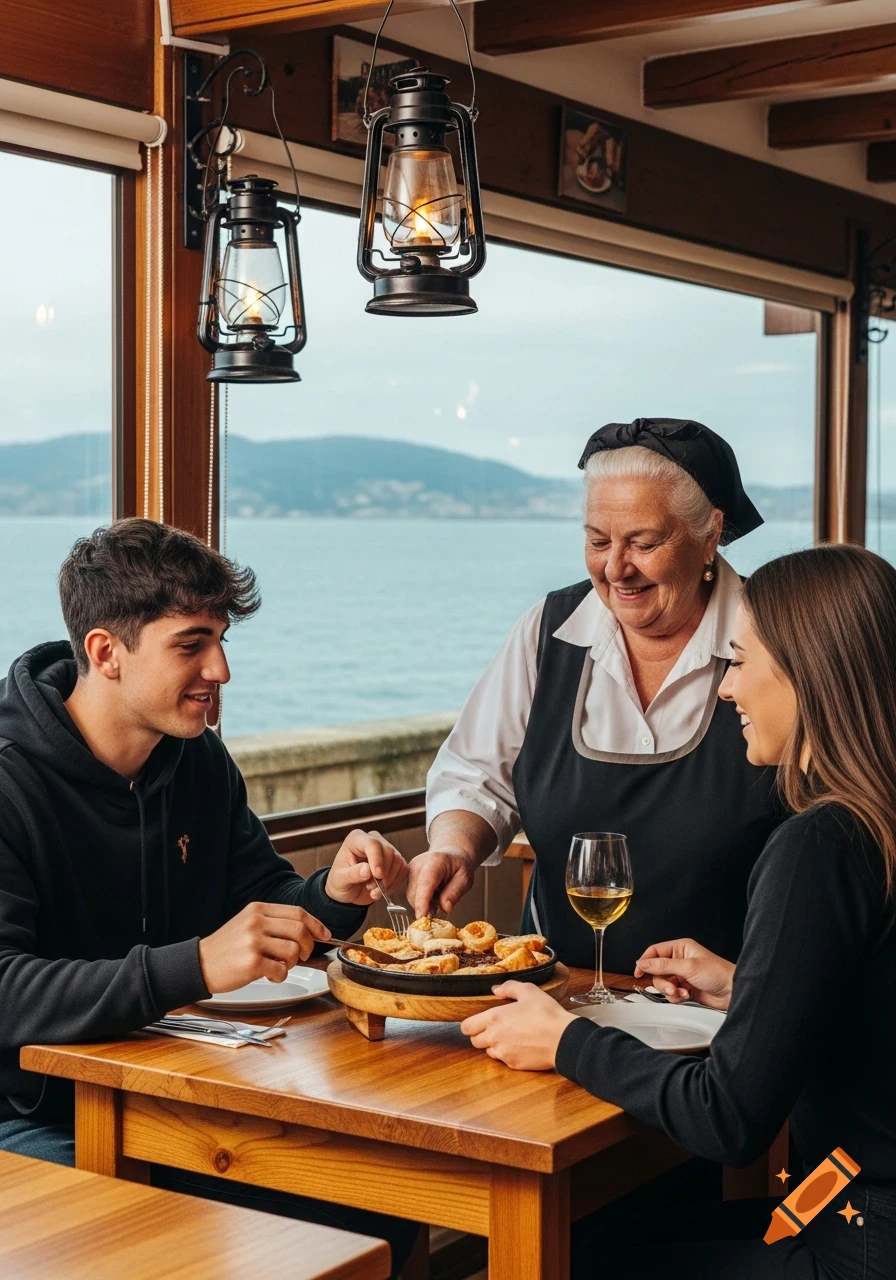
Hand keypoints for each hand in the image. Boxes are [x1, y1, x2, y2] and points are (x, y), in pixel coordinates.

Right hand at [198, 902, 330, 993]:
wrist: (199, 964)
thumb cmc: (226, 947)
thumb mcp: (247, 924)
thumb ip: (273, 923)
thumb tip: (306, 930)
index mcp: (258, 910)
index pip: (297, 912)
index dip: (316, 924)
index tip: (324, 935)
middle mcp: (257, 922)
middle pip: (300, 929)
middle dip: (308, 945)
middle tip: (302, 956)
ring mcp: (254, 942)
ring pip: (293, 950)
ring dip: (292, 963)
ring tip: (280, 966)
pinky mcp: (252, 963)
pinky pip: (281, 970)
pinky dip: (280, 975)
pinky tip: (270, 975)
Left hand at [324, 829, 408, 906]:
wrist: (348, 891)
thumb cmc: (340, 882)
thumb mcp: (340, 880)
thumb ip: (352, 874)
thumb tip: (367, 870)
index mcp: (356, 839)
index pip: (372, 843)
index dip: (377, 859)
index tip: (377, 875)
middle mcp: (373, 840)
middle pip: (388, 851)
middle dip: (382, 874)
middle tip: (371, 888)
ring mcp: (386, 849)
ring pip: (398, 861)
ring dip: (388, 881)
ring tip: (373, 890)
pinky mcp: (395, 860)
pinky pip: (403, 869)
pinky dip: (395, 883)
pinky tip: (384, 890)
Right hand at [406, 849, 477, 917]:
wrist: (451, 854)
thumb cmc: (458, 865)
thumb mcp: (465, 879)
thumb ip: (455, 893)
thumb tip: (445, 908)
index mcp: (435, 861)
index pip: (425, 883)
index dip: (422, 901)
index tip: (422, 916)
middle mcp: (418, 864)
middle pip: (414, 893)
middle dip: (425, 906)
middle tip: (442, 904)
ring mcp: (410, 869)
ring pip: (410, 896)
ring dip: (423, 903)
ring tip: (438, 895)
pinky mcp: (406, 876)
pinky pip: (410, 894)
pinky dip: (420, 900)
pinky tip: (431, 894)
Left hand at [460, 981, 576, 1070]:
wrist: (563, 1039)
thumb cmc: (546, 1013)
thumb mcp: (529, 991)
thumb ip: (509, 988)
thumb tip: (496, 989)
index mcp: (494, 1018)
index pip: (466, 1027)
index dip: (471, 1024)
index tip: (479, 1021)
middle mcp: (494, 1038)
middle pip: (475, 1041)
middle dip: (482, 1035)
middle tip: (496, 1028)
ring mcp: (503, 1053)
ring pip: (489, 1051)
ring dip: (495, 1045)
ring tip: (511, 1036)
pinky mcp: (513, 1065)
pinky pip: (504, 1060)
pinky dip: (509, 1054)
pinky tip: (522, 1045)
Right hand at [634, 938, 734, 1010]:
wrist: (733, 992)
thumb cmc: (718, 973)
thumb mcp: (687, 967)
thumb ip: (663, 965)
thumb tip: (643, 962)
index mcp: (680, 948)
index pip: (655, 952)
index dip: (645, 961)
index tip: (638, 972)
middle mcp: (680, 960)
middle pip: (657, 970)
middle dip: (662, 981)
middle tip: (671, 987)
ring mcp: (682, 975)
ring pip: (663, 983)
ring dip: (670, 990)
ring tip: (681, 993)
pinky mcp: (685, 989)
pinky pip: (671, 993)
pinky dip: (676, 997)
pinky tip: (686, 996)